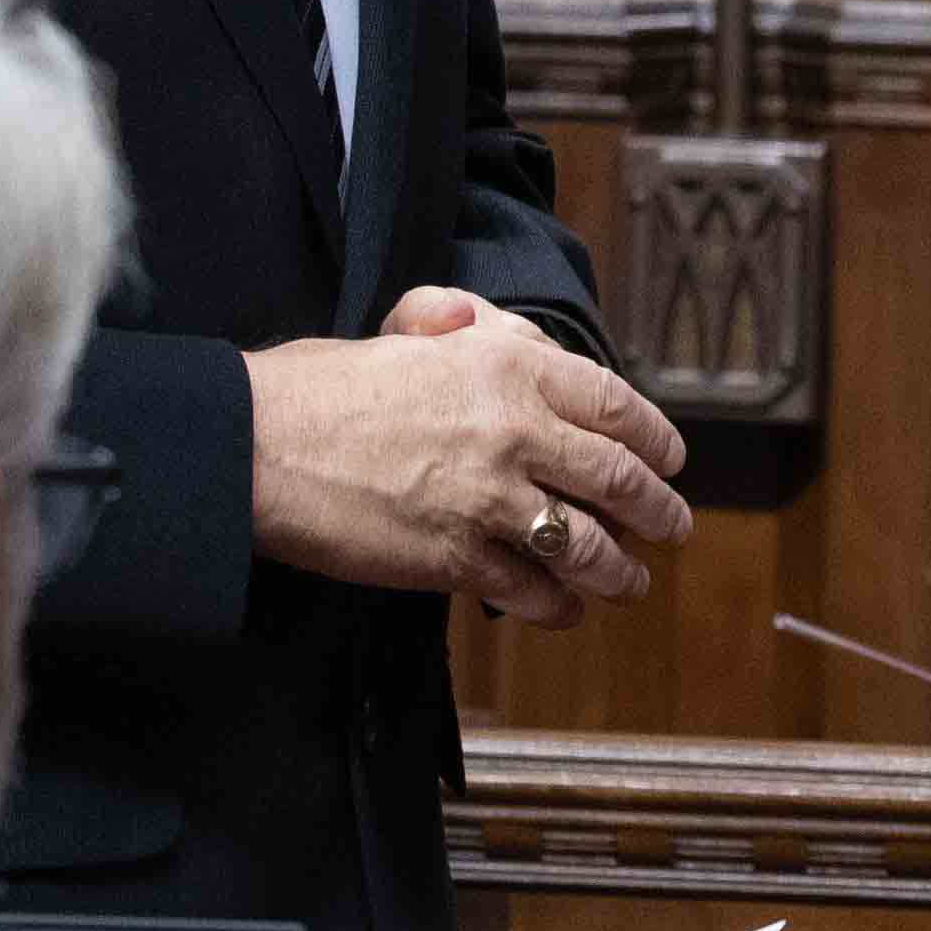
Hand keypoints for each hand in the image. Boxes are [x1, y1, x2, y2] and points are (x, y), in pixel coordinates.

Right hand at [248, 286, 691, 624]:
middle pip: (618, 479)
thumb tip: (484, 324)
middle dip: (657, 510)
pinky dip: (557, 605)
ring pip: (587, 544)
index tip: (670, 458)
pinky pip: (531, 589)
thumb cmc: (318, 387)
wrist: (258, 446)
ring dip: (618, 571)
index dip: (654, 438)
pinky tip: (566, 610)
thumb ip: (456, 320)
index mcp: (508, 368)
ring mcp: (491, 500)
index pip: (614, 404)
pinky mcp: (456, 558)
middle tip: (672, 525)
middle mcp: (516, 431)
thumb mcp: (399, 328)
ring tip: (629, 583)